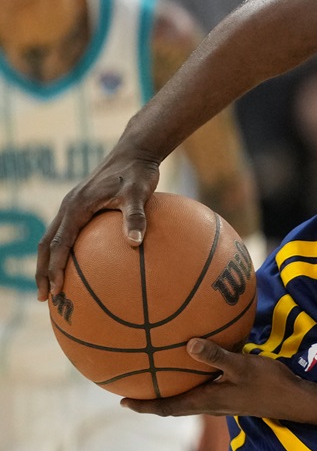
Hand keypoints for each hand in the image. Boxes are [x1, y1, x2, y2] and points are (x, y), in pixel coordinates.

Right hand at [37, 153, 160, 299]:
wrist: (135, 152)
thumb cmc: (138, 172)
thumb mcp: (140, 193)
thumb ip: (136, 216)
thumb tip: (136, 242)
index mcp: (76, 207)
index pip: (58, 244)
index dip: (54, 268)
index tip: (57, 290)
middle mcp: (68, 208)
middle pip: (46, 245)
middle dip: (43, 272)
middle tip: (46, 298)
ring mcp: (73, 207)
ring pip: (53, 240)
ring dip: (50, 264)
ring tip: (55, 289)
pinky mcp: (82, 208)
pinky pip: (68, 234)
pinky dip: (65, 252)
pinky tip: (83, 268)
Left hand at [122, 338, 303, 418]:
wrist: (296, 400)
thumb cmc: (270, 384)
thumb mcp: (243, 366)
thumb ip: (216, 356)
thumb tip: (188, 344)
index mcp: (208, 401)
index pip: (168, 407)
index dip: (145, 405)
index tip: (122, 402)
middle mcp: (211, 404)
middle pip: (174, 406)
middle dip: (152, 401)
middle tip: (131, 392)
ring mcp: (223, 402)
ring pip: (189, 400)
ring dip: (171, 394)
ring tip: (158, 379)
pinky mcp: (234, 396)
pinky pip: (205, 390)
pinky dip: (193, 382)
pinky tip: (199, 366)